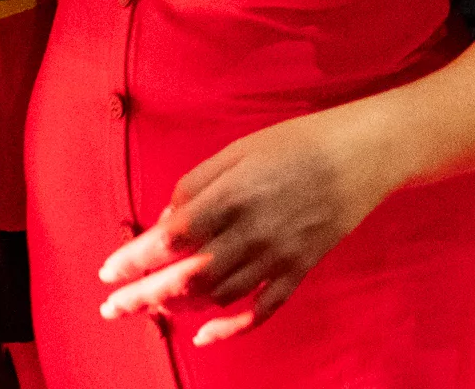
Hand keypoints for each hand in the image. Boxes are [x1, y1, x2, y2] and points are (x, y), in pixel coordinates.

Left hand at [97, 108, 397, 346]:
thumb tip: (166, 221)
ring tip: (151, 308)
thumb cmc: (299, 140)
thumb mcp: (240, 147)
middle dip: (143, 297)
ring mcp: (279, 254)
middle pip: (187, 276)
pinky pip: (263, 308)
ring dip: (179, 307)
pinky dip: (232, 328)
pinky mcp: (302, 267)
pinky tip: (204, 336)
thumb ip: (196, 183)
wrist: (366, 151)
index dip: (135, 260)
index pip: (171, 238)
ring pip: (219, 296)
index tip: (108, 273)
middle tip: (112, 309)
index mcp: (233, 195)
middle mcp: (252, 231)